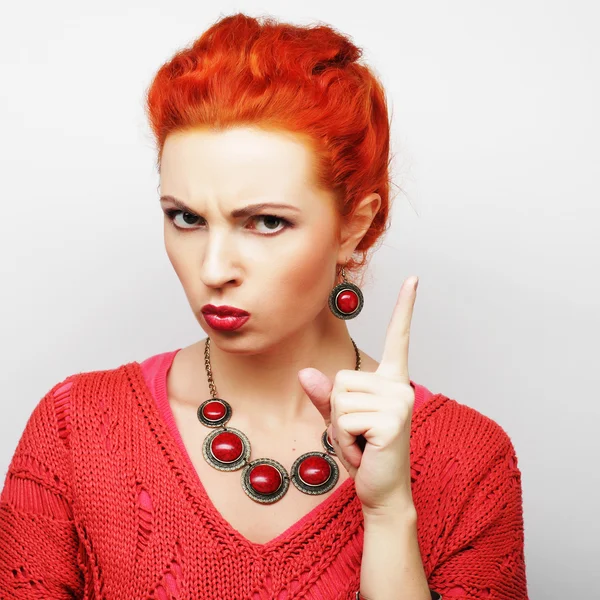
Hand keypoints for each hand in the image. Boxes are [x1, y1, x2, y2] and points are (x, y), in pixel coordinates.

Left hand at [298, 276, 418, 513]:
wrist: (381, 492)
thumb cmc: (363, 453)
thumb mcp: (339, 422)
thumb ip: (324, 396)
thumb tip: (305, 372)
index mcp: (391, 382)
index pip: (398, 339)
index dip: (405, 308)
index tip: (414, 278)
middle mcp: (399, 386)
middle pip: (340, 379)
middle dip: (336, 413)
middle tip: (357, 436)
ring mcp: (398, 401)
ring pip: (338, 399)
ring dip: (339, 428)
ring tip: (361, 444)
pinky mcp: (392, 418)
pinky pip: (343, 419)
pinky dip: (344, 441)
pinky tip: (365, 451)